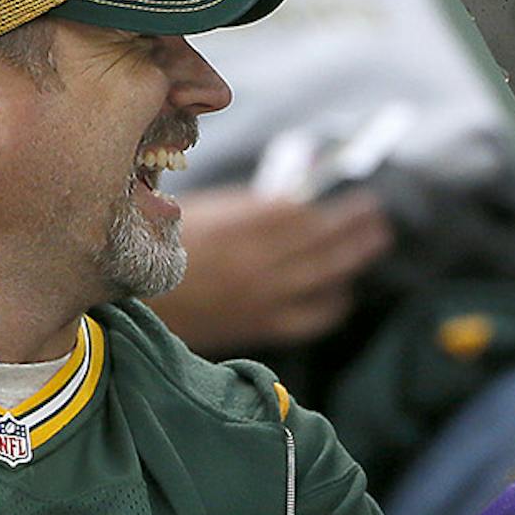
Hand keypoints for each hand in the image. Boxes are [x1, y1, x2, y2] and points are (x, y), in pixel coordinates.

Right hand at [147, 188, 392, 352]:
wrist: (134, 302)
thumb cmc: (157, 246)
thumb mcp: (200, 210)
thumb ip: (249, 203)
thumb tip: (295, 188)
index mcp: (240, 228)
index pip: (304, 215)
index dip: (337, 209)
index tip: (358, 201)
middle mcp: (258, 262)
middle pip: (322, 244)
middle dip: (356, 230)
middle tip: (379, 220)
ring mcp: (260, 297)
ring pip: (323, 277)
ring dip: (353, 259)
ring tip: (374, 244)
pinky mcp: (256, 326)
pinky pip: (309, 318)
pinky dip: (332, 305)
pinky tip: (343, 294)